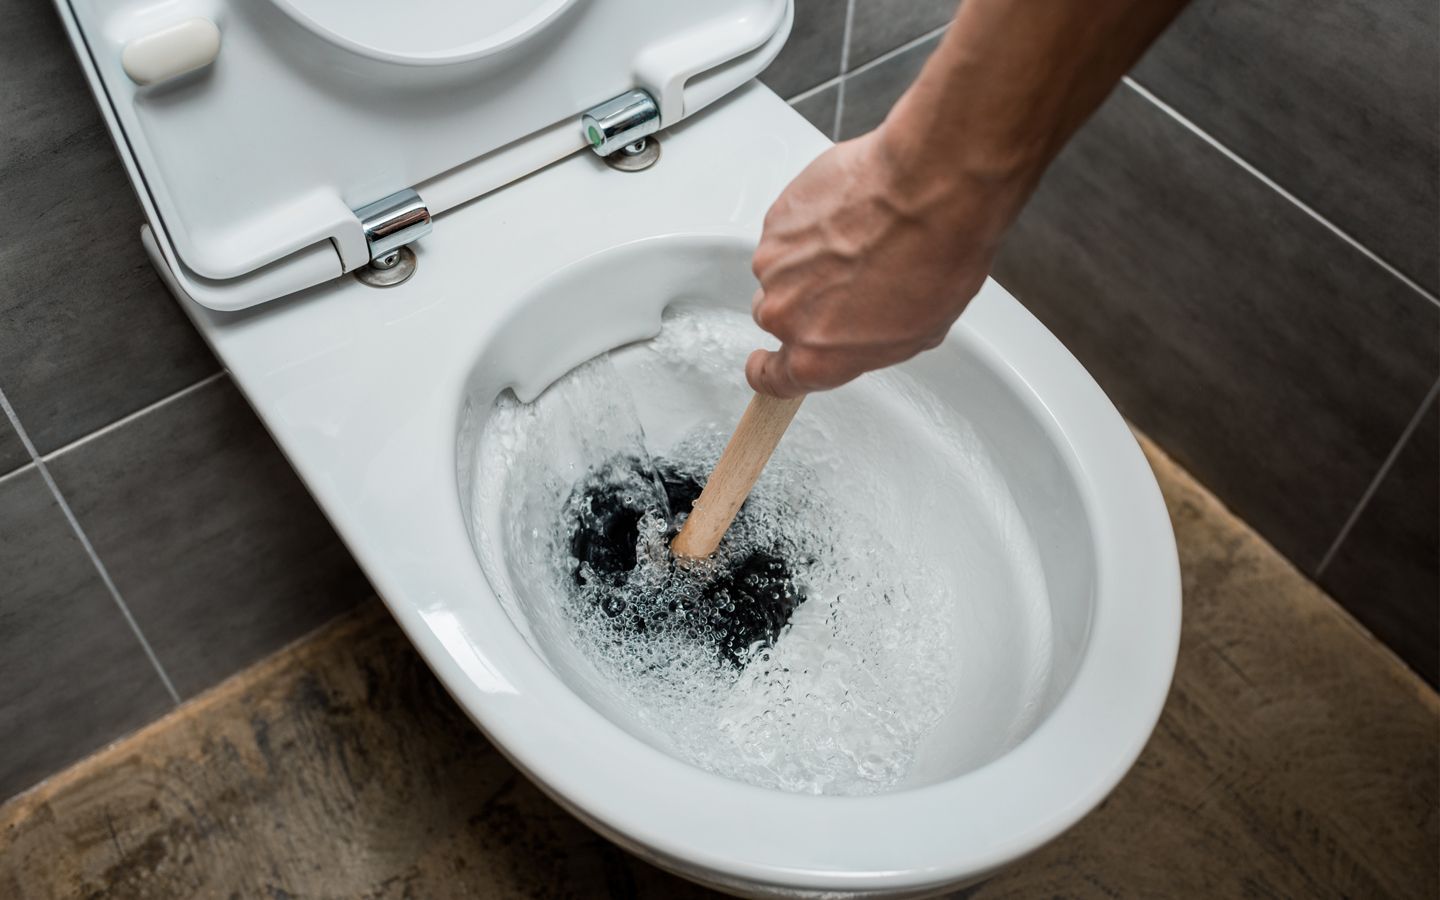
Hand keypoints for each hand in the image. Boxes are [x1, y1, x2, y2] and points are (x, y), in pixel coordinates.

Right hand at [745, 128, 1012, 397]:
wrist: (930, 188)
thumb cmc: (934, 257)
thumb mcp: (917, 331)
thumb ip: (866, 343)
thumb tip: (861, 332)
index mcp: (817, 356)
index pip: (771, 379)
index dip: (768, 371)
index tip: (765, 364)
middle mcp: (784, 315)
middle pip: (776, 318)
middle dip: (804, 303)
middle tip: (848, 281)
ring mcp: (775, 264)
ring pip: (781, 271)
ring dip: (810, 261)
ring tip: (858, 241)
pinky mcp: (776, 218)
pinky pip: (786, 230)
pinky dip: (811, 226)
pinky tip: (851, 215)